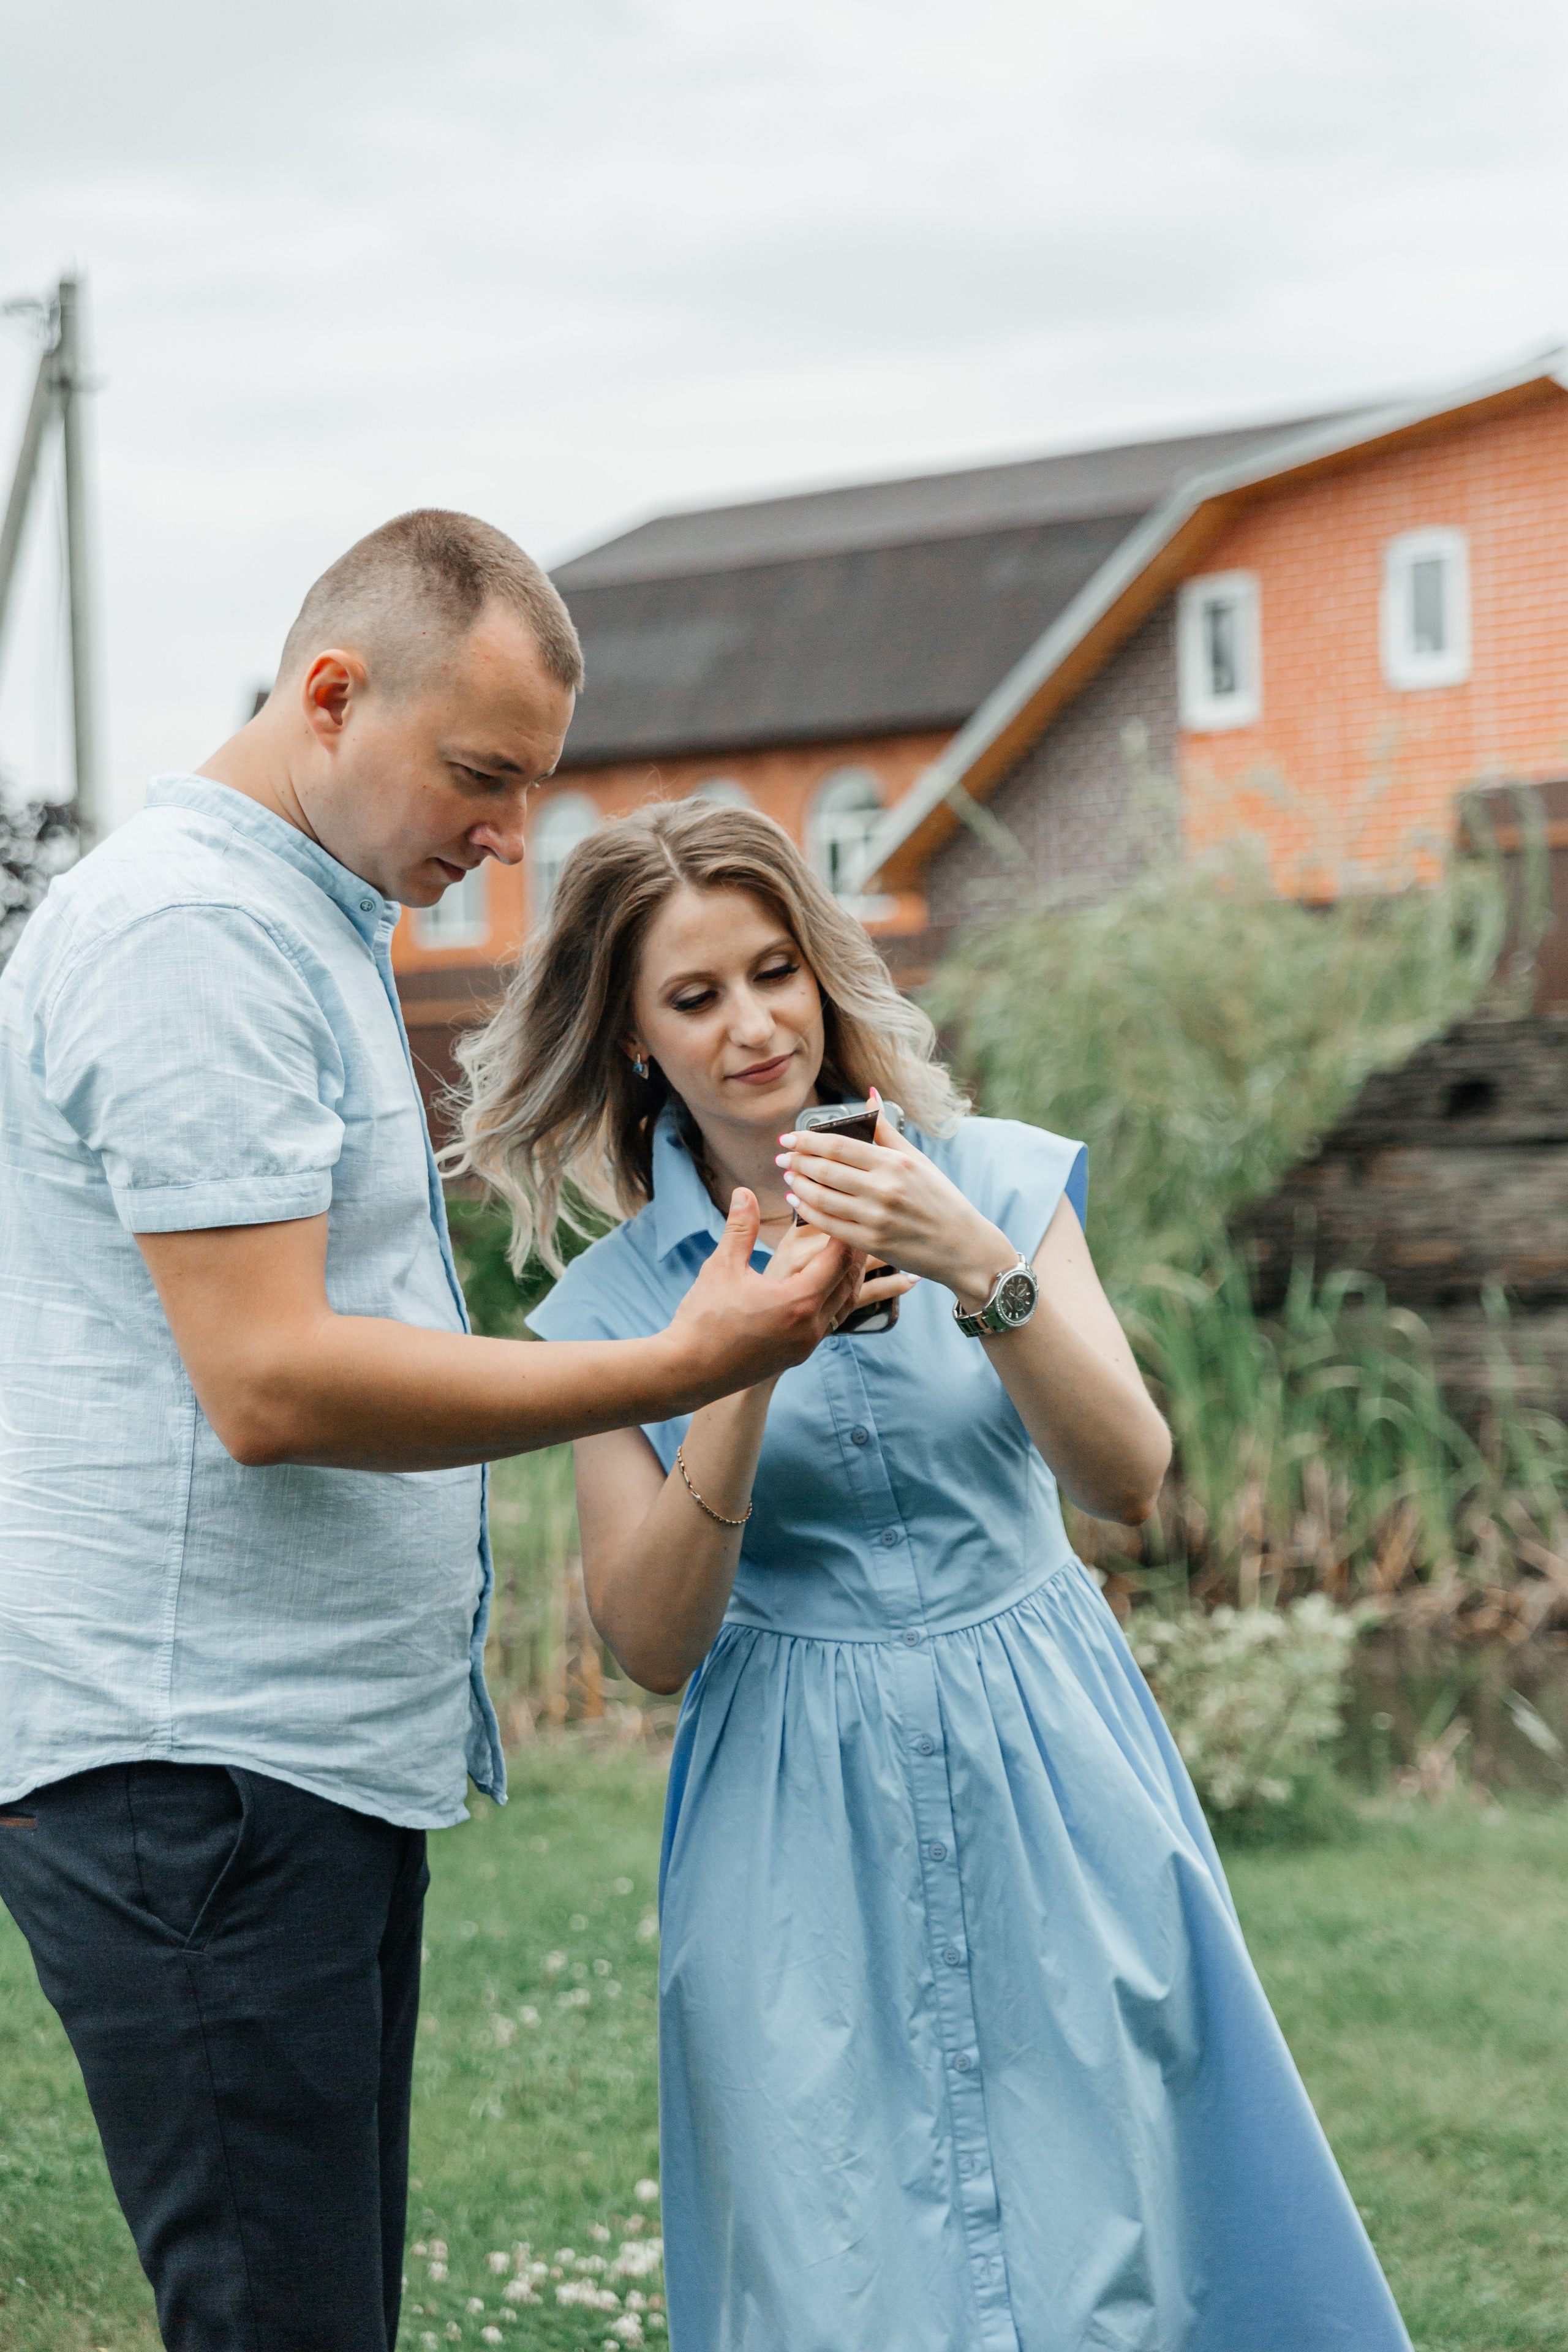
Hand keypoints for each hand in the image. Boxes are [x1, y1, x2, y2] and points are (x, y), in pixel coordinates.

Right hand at [666, 1187, 863, 1388]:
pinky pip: (830, 1322)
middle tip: (855, 1226)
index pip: (839, 1259)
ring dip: (848, 1279)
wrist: (688, 1372)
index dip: (844, 1232)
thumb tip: (744, 1192)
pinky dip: (835, 1299)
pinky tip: (826, 1287)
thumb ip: (740, 1228)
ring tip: (849, 1255)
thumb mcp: (722, 1267)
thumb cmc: (703, 1319)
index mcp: (799, 1301)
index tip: (845, 1210)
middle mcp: (811, 1326)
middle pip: (849, 1282)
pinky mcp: (797, 1355)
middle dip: (854, 1253)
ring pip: (844, 1306)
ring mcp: (806, 1345)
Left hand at [777, 1096, 1013, 1313]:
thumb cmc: (940, 1198)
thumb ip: (886, 1129)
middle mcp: (884, 1188)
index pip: (838, 1145)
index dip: (807, 1140)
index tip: (788, 1138)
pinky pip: (828, 1225)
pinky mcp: (871, 1242)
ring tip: (788, 1176)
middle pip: (825, 1169)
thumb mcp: (917, 1159)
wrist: (963, 1246)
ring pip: (822, 1198)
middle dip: (797, 1161)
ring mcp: (876, 1218)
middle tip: (782, 1156)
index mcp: (895, 1162)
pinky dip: (808, 1211)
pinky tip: (798, 1202)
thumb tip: (868, 1094)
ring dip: (799, 1185)